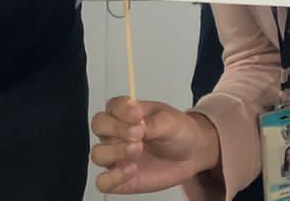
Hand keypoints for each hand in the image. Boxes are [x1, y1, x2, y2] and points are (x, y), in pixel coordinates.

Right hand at [89, 97, 218, 193]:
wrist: (192, 154)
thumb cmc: (178, 131)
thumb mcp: (170, 122)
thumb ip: (153, 123)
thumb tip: (138, 126)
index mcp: (126, 113)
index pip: (112, 107)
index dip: (122, 110)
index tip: (138, 114)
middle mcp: (116, 133)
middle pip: (99, 126)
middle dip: (116, 129)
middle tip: (138, 134)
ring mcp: (116, 156)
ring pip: (98, 154)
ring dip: (114, 152)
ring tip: (137, 150)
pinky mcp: (120, 179)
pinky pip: (103, 182)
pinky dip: (112, 177)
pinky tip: (131, 171)